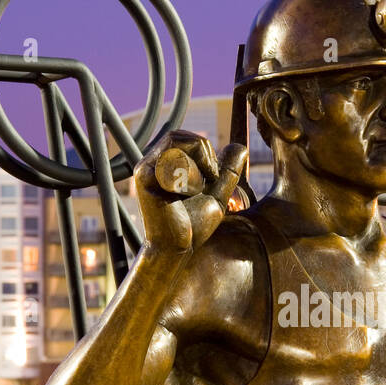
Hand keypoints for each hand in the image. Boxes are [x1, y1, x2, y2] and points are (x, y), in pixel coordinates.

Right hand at [133, 130, 246, 254]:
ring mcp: (145, 170)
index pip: (183, 136)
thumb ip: (227, 171)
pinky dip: (187, 180)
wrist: (177, 248)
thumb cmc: (193, 224)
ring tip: (194, 192)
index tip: (214, 174)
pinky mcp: (145, 180)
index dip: (204, 148)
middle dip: (202, 153)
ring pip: (176, 148)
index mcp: (164, 163)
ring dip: (196, 170)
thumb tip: (240, 146)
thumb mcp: (216, 193)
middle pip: (177, 136)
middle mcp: (150, 162)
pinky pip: (171, 165)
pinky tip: (184, 197)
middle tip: (210, 178)